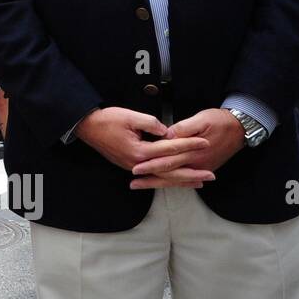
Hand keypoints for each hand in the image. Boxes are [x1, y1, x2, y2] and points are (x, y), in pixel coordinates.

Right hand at [73, 107, 214, 187]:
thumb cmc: (107, 120)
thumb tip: (168, 131)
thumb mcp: (130, 116)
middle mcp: (137, 164)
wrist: (86, 127)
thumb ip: (151, 123)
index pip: (170, 149)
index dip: (189, 145)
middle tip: (211, 175)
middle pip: (170, 171)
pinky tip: (176, 179)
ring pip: (162, 177)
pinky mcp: (130, 166)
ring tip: (199, 182)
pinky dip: (168, 178)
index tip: (205, 143)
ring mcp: (133, 167)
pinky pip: (154, 175)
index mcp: (140, 151)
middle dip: (192, 173)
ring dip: (182, 180)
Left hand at [129, 108, 245, 188]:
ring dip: (158, 183)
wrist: (241, 128)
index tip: (136, 168)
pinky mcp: (205, 167)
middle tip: (133, 183)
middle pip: (169, 174)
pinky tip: (163, 184)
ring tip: (141, 185)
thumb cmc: (220, 121)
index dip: (151, 165)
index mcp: (193, 152)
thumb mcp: (201, 119)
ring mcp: (202, 167)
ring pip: (176, 179)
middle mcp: (197, 163)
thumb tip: (167, 135)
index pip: (168, 161)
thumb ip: (183, 128)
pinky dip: (174, 182)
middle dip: (150, 179)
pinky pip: (186, 178)